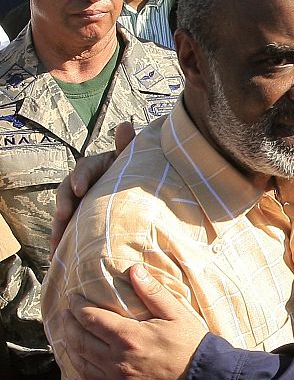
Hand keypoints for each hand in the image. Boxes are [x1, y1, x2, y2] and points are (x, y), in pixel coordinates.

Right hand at [50, 121, 134, 256]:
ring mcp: (83, 201)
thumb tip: (124, 125)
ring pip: (65, 211)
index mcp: (100, 166)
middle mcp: (88, 182)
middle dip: (64, 203)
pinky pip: (69, 227)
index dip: (80, 177)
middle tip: (63, 216)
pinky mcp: (82, 217)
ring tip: (56, 241)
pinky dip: (63, 238)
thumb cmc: (143, 174)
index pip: (85, 168)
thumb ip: (128, 146)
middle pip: (68, 189)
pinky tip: (57, 254)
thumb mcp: (136, 161)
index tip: (80, 190)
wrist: (151, 195)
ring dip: (58, 224)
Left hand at [63, 263, 207, 379]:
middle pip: (78, 340)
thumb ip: (153, 293)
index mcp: (130, 337)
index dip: (77, 306)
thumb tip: (134, 270)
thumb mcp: (177, 314)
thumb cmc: (193, 347)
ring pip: (79, 364)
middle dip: (68, 324)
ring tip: (68, 335)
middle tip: (66, 314)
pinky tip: (80, 365)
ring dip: (70, 347)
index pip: (91, 318)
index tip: (73, 298)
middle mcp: (117, 362)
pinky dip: (79, 373)